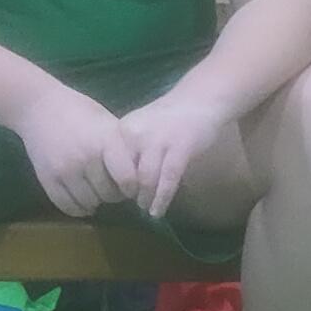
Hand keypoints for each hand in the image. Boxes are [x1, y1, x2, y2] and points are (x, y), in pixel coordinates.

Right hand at [12, 82, 133, 218]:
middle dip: (114, 195)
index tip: (131, 187)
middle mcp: (86, 157)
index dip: (133, 188)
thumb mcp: (107, 122)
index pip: (127, 179)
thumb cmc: (79, 111)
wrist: (38, 106)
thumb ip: (122, 147)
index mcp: (105, 140)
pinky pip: (67, 206)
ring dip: (96, 202)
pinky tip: (82, 201)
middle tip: (112, 189)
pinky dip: (78, 209)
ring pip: (89, 202)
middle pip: (109, 194)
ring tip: (96, 192)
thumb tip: (140, 177)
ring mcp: (65, 170)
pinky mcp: (48, 178)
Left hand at [111, 87, 231, 219]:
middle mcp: (137, 134)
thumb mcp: (140, 129)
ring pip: (146, 180)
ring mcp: (159, 140)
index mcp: (124, 129)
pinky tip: (159, 211)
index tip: (117, 196)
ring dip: (146, 199)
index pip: (110, 164)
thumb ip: (130, 151)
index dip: (114, 183)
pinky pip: (168, 180)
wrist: (200, 99)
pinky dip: (162, 199)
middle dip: (129, 193)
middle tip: (134, 205)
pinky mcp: (181, 148)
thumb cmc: (168, 118)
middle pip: (126, 174)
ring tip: (147, 209)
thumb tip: (119, 182)